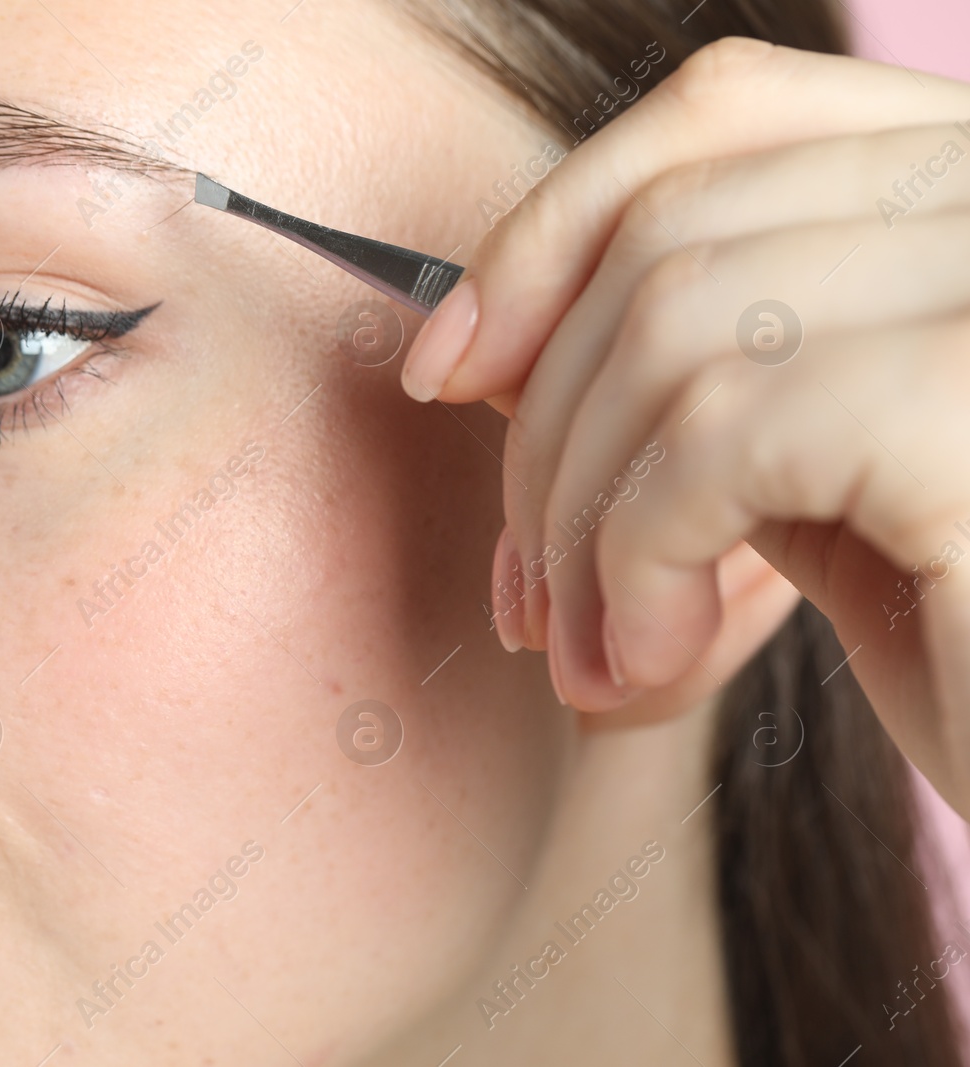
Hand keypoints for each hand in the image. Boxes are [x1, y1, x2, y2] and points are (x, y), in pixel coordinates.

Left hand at [401, 39, 969, 814]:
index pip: (723, 112)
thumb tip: (496, 357)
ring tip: (589, 650)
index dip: (553, 228)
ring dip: (576, 513)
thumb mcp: (826, 484)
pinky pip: (714, 431)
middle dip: (543, 420)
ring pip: (668, 325)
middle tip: (527, 586)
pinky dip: (634, 555)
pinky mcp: (967, 392)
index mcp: (964, 187)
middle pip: (669, 225)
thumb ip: (712, 385)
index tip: (450, 365)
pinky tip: (652, 659)